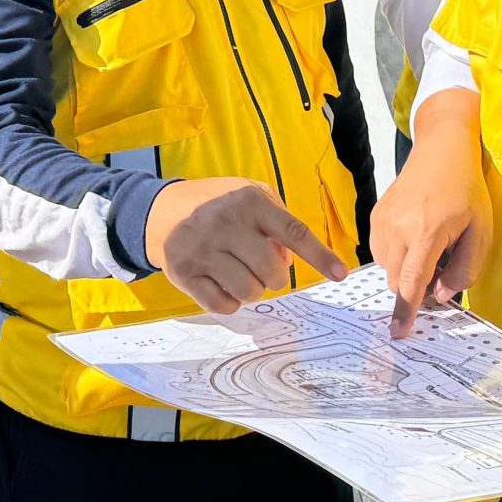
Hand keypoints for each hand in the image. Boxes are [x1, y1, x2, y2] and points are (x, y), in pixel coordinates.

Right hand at [145, 178, 347, 313]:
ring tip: (239, 274)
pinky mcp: (185, 274)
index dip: (320, 255)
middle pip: (273, 272)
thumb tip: (291, 260)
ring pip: (249, 292)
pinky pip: (223, 305)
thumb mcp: (249, 195)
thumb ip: (278, 221)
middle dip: (274, 277)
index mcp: (249, 202)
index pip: (293, 232)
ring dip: (251, 290)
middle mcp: (227, 224)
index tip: (340, 274)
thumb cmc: (217, 205)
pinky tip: (221, 284)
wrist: (160, 211)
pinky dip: (230, 302)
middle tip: (260, 268)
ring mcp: (203, 250)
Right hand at [376, 105, 491, 338]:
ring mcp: (382, 220)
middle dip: (414, 285)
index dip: (406, 311)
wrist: (441, 150)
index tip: (398, 334)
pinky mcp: (375, 215)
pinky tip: (417, 236)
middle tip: (442, 264)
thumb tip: (441, 294)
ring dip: (405, 270)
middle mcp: (398, 227)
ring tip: (430, 246)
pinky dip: (397, 254)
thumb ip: (464, 269)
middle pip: (396, 279)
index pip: (411, 283)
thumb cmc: (466, 189)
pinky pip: (381, 250)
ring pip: (387, 267)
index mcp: (427, 232)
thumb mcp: (481, 232)